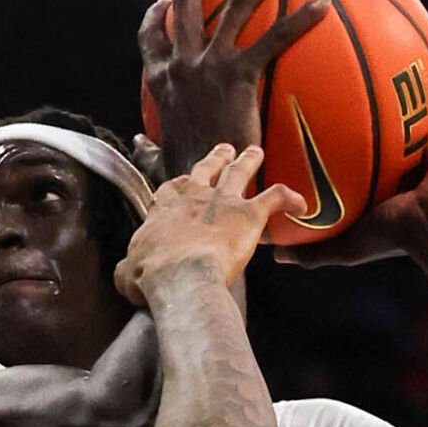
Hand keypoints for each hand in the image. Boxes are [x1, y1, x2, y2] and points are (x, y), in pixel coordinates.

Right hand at [114, 143, 304, 306]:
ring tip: (257, 152)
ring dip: (249, 161)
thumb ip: (128, 267)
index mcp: (165, 209)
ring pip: (240, 172)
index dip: (181, 185)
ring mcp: (223, 202)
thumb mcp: (127, 272)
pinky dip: (291, 198)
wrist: (180, 275)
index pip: (173, 188)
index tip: (185, 182)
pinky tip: (302, 203)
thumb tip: (126, 272)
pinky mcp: (250, 214)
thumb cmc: (151, 276)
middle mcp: (195, 197)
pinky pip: (276, 197)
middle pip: (206, 169)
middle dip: (216, 158)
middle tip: (224, 150)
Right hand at [139, 0, 330, 178]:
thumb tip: (139, 143)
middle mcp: (182, 64)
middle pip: (187, 1)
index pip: (151, 39)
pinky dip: (302, 18)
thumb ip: (149, 151)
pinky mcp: (238, 74)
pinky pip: (275, 37)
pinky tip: (325, 4)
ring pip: (235, 1)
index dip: (156, 17)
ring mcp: (209, 65)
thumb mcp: (160, 164)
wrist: (201, 191)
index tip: (164, 1)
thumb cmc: (185, 183)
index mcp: (162, 84)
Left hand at [274, 27, 427, 268]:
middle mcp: (415, 147)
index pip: (368, 135)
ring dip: (421, 57)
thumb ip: (309, 246)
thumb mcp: (340, 239)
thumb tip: (273, 254)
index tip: (328, 91)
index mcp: (389, 169)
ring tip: (406, 21)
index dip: (353, 114)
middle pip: (397, 103)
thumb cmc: (391, 239)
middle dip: (385, 76)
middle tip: (360, 46)